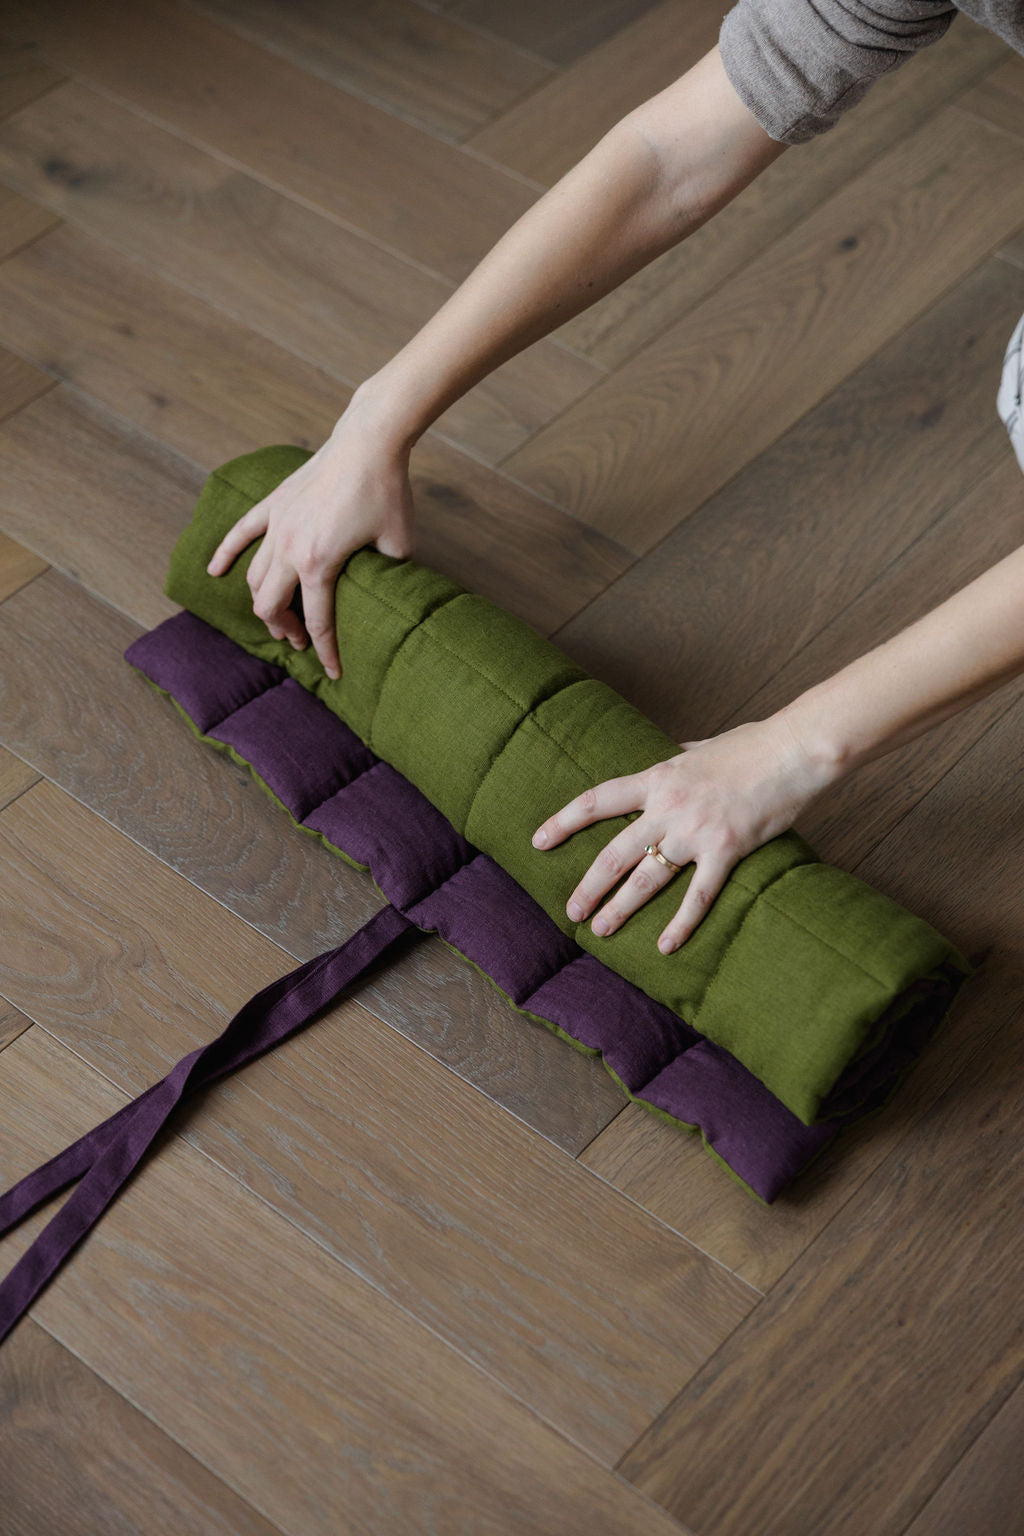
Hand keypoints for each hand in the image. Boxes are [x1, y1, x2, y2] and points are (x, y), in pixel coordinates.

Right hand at [205, 389, 415, 678]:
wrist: (369, 443)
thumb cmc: (387, 492)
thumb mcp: (398, 545)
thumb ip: (389, 574)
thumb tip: (388, 590)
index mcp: (318, 564)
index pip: (317, 622)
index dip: (326, 653)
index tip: (334, 672)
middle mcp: (289, 549)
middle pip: (269, 605)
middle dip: (283, 630)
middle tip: (300, 641)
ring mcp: (276, 525)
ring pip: (254, 576)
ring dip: (262, 602)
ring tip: (277, 616)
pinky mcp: (273, 504)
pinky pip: (239, 533)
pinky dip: (225, 553)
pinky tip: (215, 571)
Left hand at [532, 715, 833, 951]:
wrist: (795, 749)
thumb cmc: (753, 744)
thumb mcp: (702, 747)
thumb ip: (679, 757)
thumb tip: (670, 755)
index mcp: (658, 777)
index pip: (597, 800)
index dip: (564, 822)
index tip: (539, 841)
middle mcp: (669, 806)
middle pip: (614, 852)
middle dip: (588, 885)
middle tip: (571, 911)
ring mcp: (696, 831)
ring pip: (647, 878)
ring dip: (620, 907)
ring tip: (600, 930)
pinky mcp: (727, 850)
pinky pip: (698, 896)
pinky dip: (680, 924)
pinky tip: (665, 946)